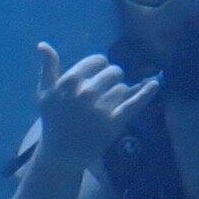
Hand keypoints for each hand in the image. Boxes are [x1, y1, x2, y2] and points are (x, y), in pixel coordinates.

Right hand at [33, 44, 160, 168]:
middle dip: (112, 78)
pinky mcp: (114, 122)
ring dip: (120, 93)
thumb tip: (42, 44)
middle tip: (105, 90)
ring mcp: (101, 108)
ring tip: (109, 104)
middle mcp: (86, 92)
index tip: (96, 76)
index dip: (99, 67)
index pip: (98, 60)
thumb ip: (47, 68)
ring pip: (123, 87)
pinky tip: (155, 83)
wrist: (62, 153)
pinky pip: (134, 102)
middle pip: (114, 71)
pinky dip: (146, 92)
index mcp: (69, 81)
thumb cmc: (53, 120)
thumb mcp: (45, 93)